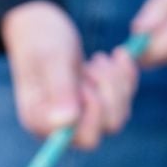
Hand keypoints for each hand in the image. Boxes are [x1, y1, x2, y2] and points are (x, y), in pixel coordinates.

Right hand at [2, 1, 138, 149]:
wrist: (41, 29)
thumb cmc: (40, 40)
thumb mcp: (52, 58)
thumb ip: (60, 88)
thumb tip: (66, 122)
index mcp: (41, 122)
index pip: (82, 137)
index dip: (95, 108)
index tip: (84, 78)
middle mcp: (59, 128)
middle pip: (106, 127)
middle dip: (109, 91)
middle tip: (93, 61)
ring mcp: (79, 120)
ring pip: (118, 117)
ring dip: (116, 83)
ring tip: (97, 58)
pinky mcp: (95, 109)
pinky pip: (124, 103)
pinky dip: (125, 77)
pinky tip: (117, 56)